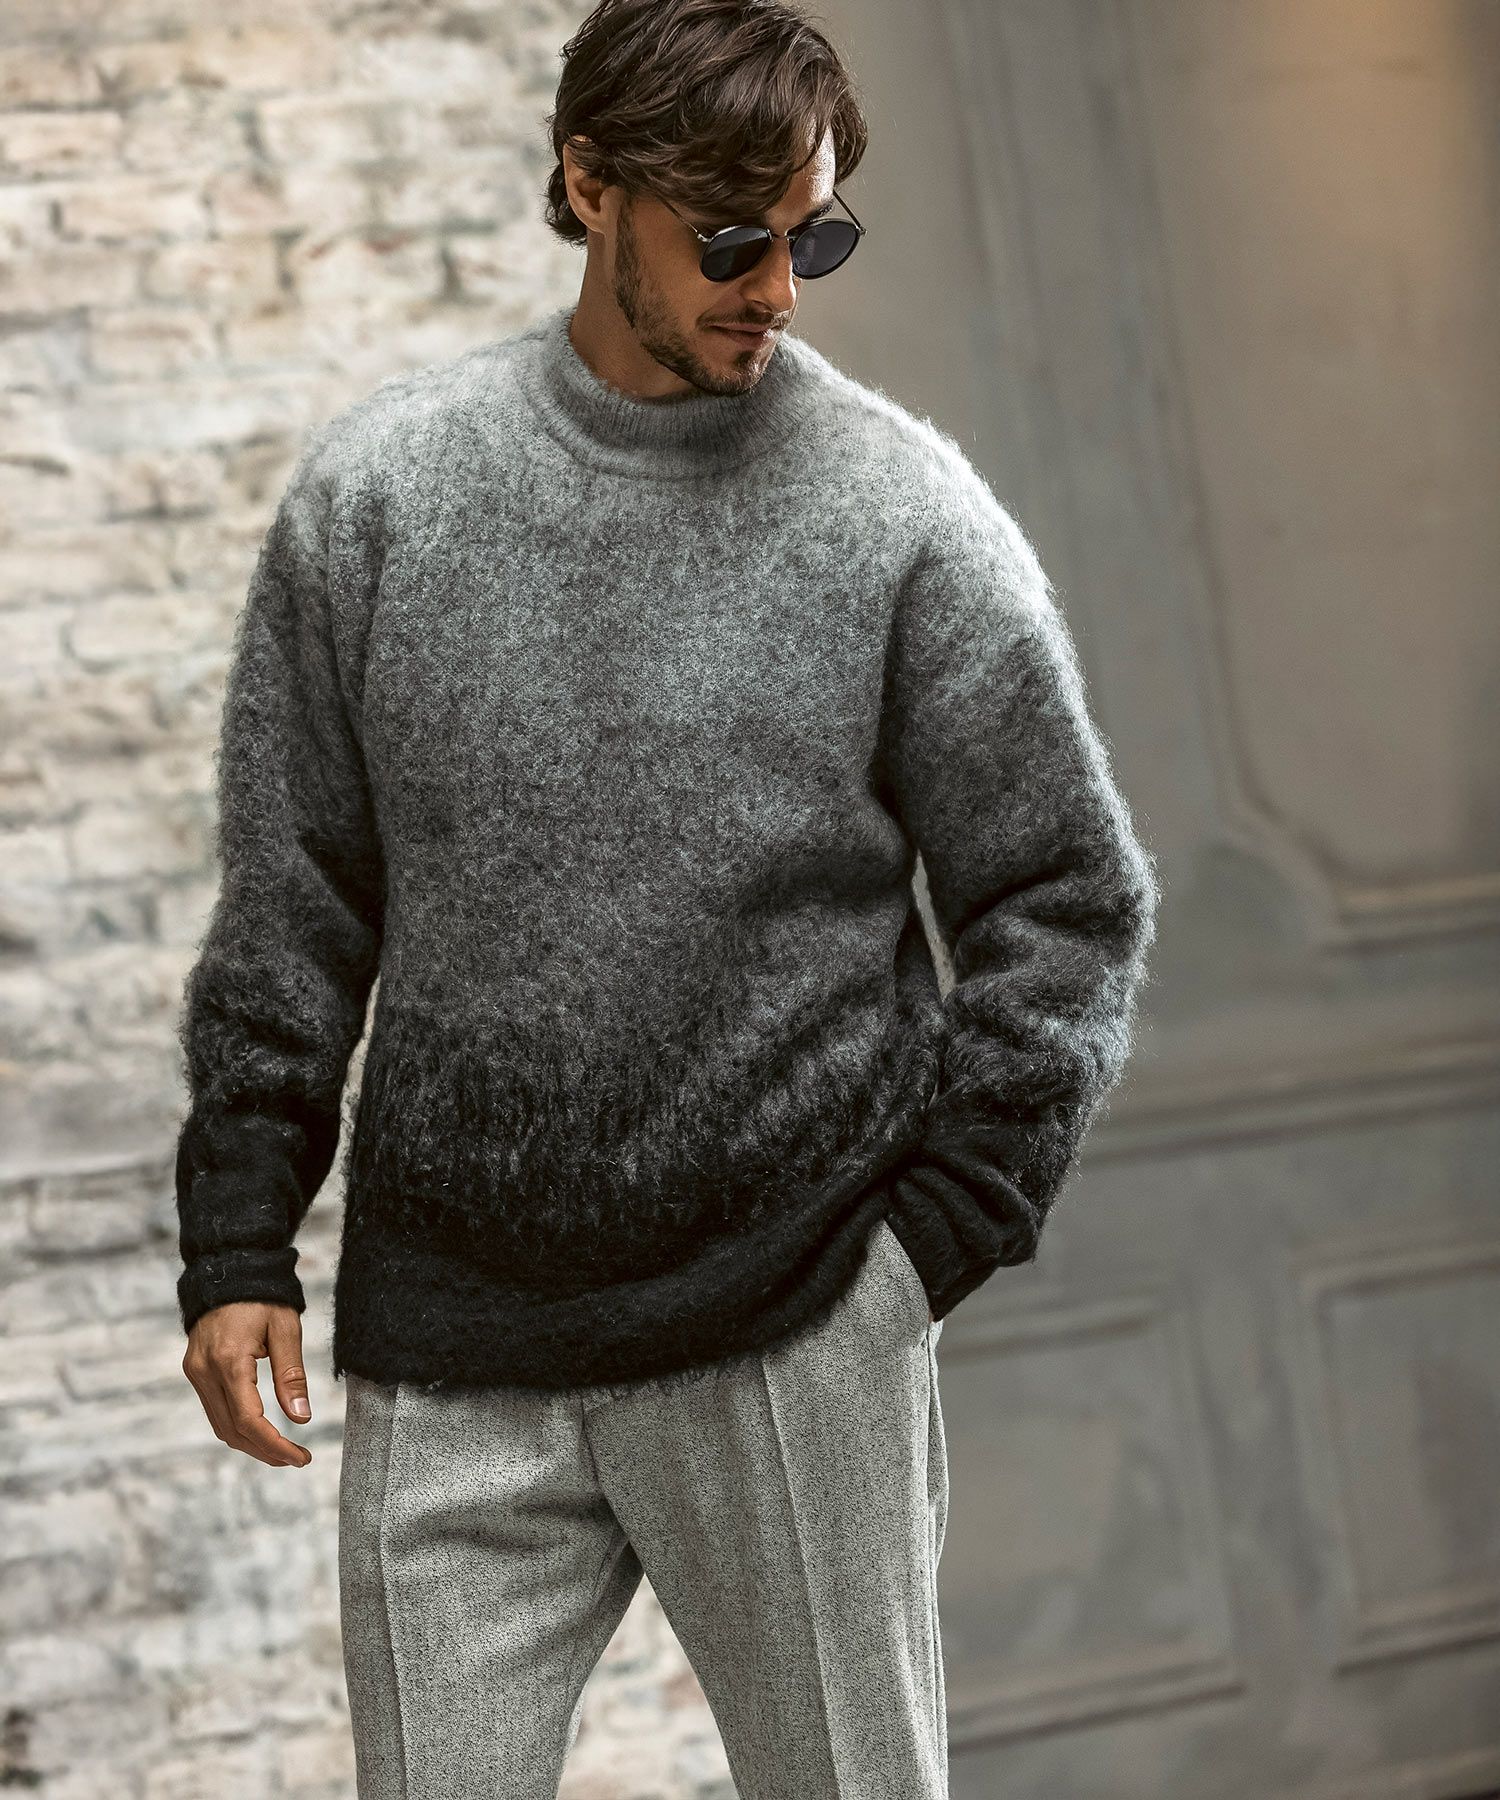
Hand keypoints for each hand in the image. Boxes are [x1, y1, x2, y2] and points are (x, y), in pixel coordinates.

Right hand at [181, 1301, 313, 1466]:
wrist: (229, 1269)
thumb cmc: (263, 1296)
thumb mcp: (285, 1329)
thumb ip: (292, 1374)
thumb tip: (301, 1418)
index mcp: (230, 1360)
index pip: (249, 1420)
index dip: (275, 1445)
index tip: (301, 1457)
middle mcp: (205, 1371)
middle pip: (232, 1430)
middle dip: (264, 1451)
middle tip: (295, 1459)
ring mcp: (196, 1371)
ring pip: (220, 1425)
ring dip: (250, 1443)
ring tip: (282, 1452)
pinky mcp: (195, 1369)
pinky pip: (214, 1409)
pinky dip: (236, 1426)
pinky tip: (259, 1431)